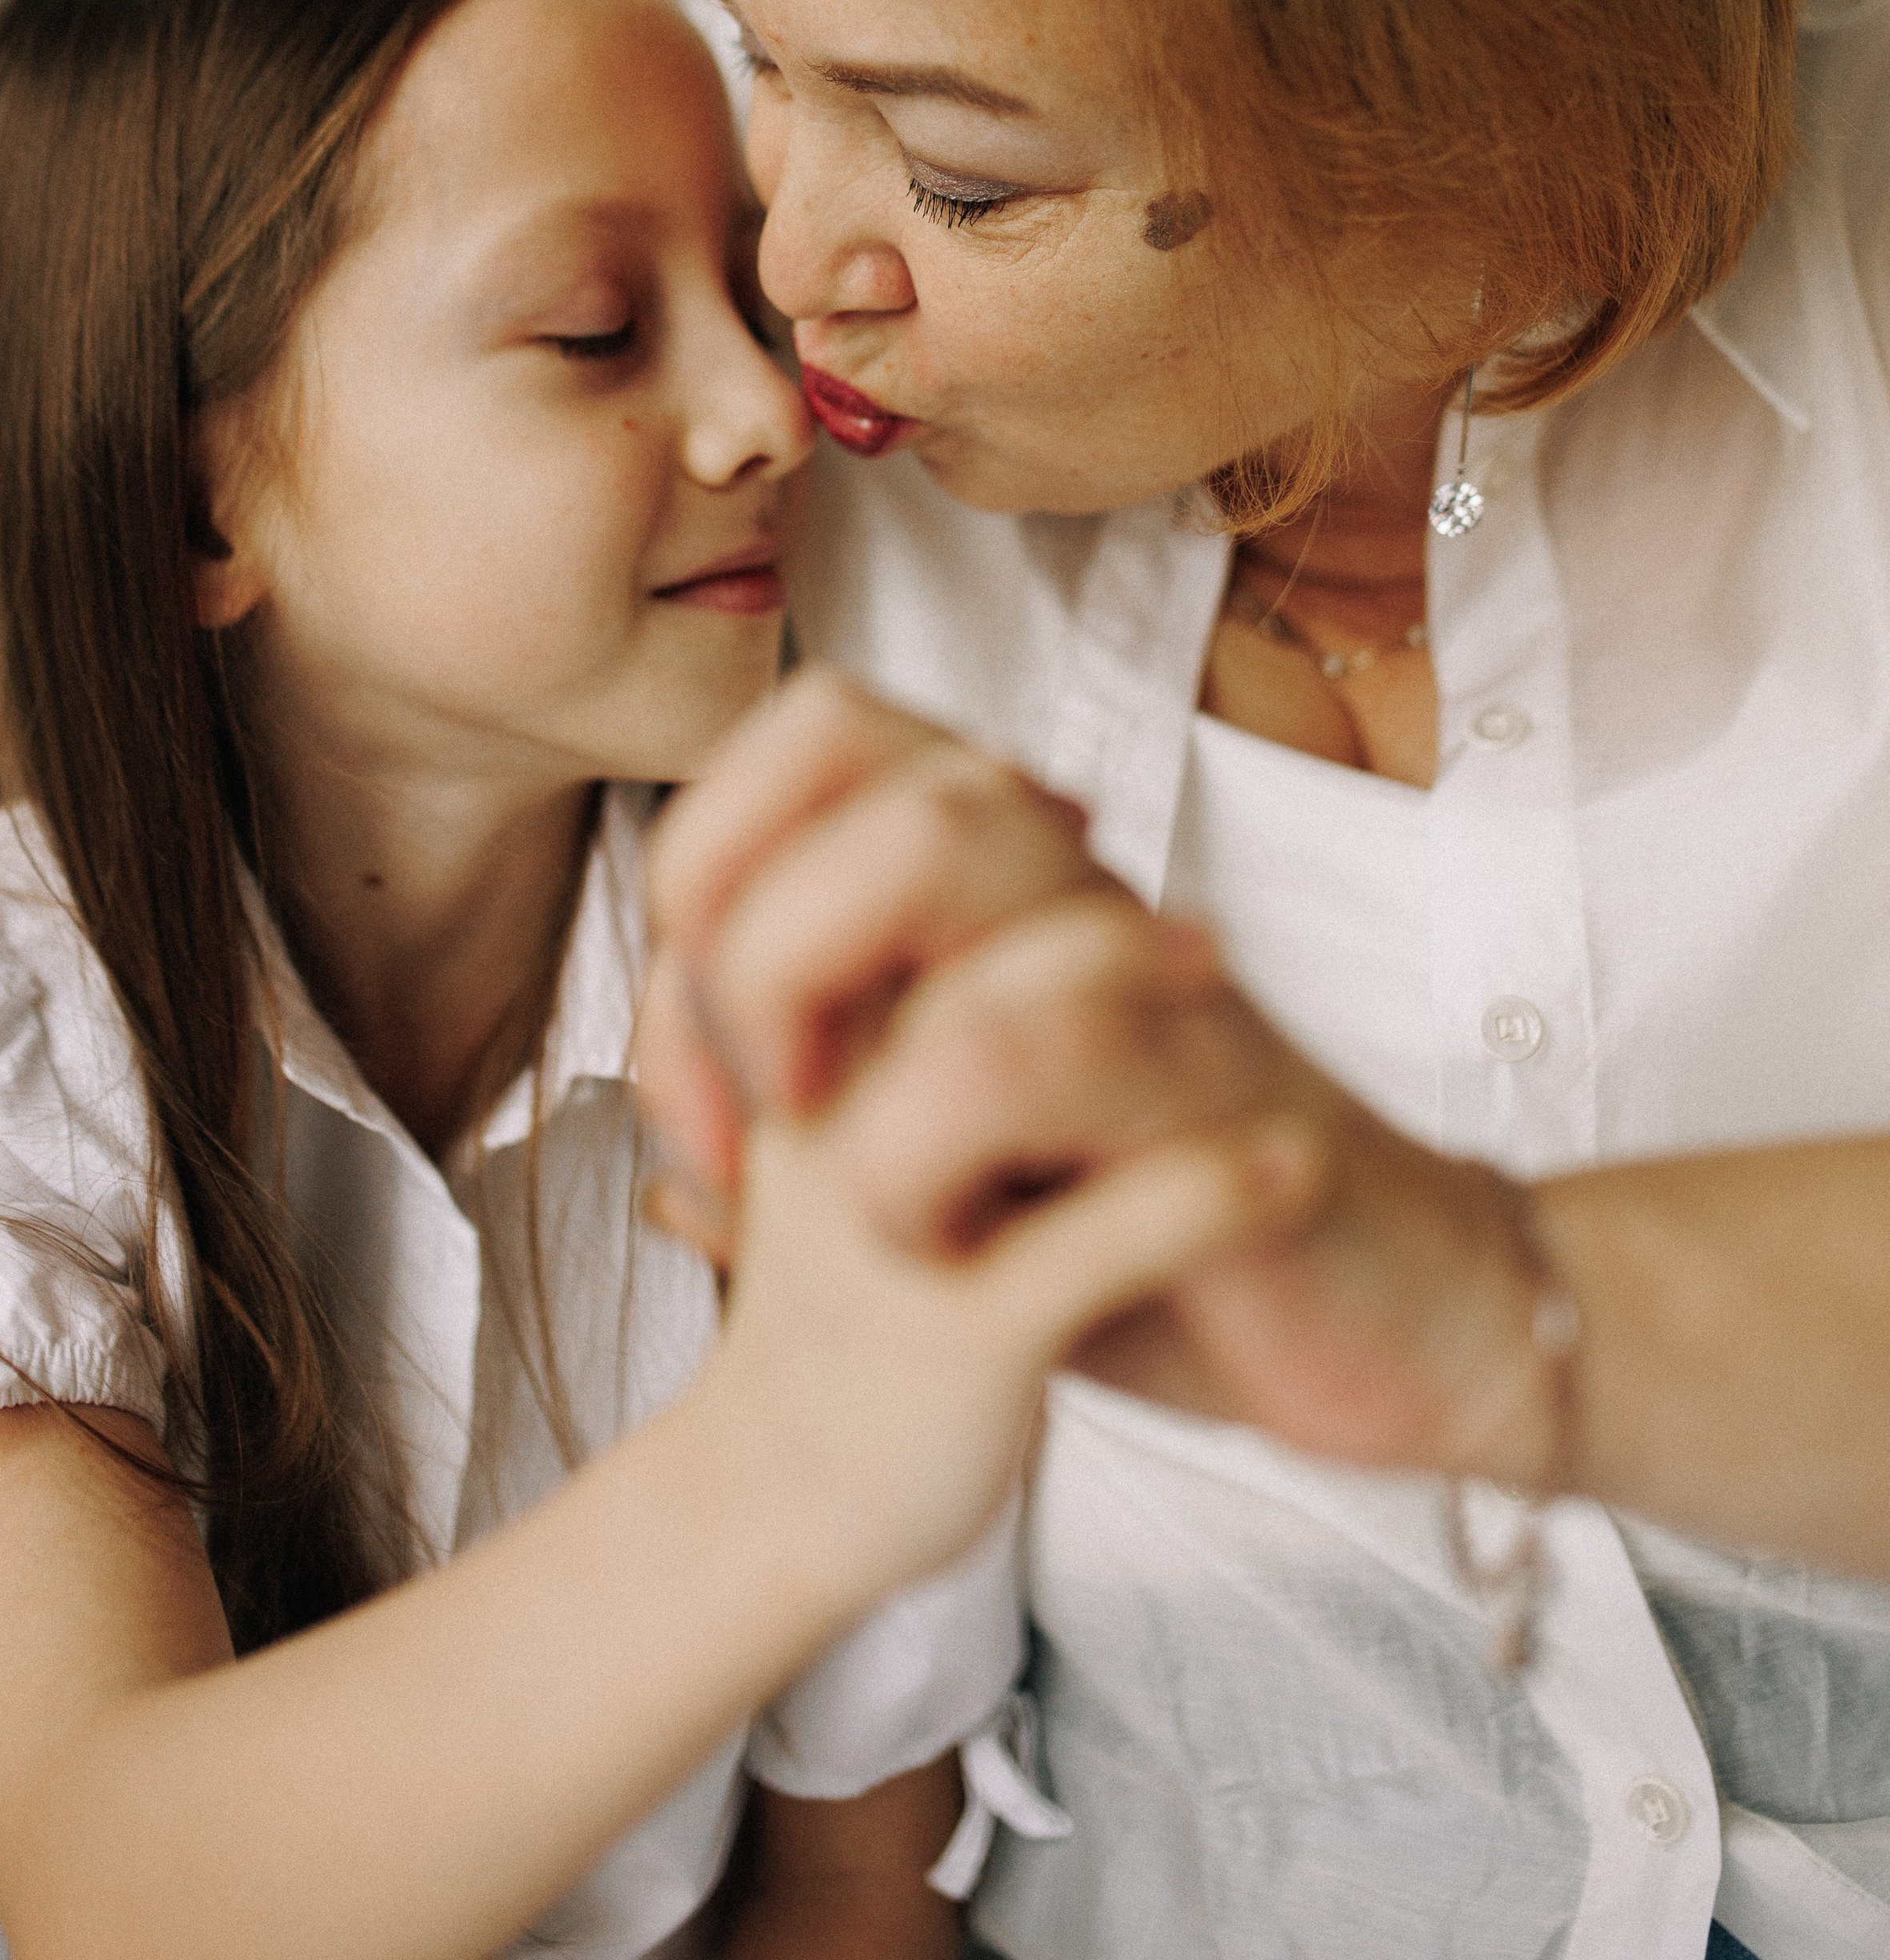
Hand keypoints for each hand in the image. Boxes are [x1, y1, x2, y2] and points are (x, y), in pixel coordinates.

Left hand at [647, 672, 1570, 1493]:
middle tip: (768, 1128)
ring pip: (952, 850)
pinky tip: (960, 1261)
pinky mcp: (1226, 1092)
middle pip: (871, 777)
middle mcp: (1077, 888)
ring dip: (854, 1052)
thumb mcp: (956, 1188)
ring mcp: (1159, 972)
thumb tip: (667, 1179)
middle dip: (756, 958)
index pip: (815, 734)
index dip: (709, 871)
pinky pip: (1049, 1042)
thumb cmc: (1155, 1239)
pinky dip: (945, 1157)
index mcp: (1002, 879)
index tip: (705, 1084)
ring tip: (865, 1204)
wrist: (1387, 1321)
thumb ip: (829, 1152)